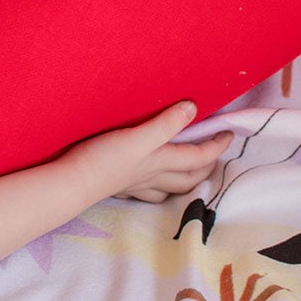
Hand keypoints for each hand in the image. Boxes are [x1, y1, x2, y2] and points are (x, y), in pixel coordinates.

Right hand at [63, 101, 232, 203]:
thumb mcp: (139, 137)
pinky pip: (146, 192)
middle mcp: (153, 176)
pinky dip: (156, 187)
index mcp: (161, 162)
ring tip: (189, 170)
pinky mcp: (120, 187)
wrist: (72, 182)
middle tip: (214, 153)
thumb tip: (193, 109)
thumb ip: (165, 124)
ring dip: (184, 181)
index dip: (217, 146)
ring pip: (169, 188)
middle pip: (189, 178)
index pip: (198, 157)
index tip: (229, 134)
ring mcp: (136, 185)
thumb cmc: (104, 158)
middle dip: (206, 168)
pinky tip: (150, 181)